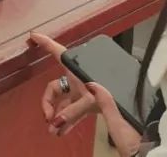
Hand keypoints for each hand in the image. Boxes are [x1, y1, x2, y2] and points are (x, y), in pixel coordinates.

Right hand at [29, 32, 141, 154]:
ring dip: (57, 115)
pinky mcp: (89, 102)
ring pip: (63, 102)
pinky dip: (68, 120)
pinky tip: (63, 131)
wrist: (132, 109)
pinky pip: (73, 110)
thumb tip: (55, 122)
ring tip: (53, 131)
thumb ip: (72, 111)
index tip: (33, 35)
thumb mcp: (90, 100)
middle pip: (55, 88)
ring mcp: (83, 90)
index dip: (45, 43)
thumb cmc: (114, 92)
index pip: (58, 52)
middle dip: (48, 103)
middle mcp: (78, 77)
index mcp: (78, 68)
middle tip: (48, 118)